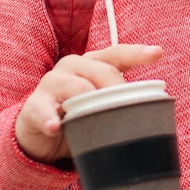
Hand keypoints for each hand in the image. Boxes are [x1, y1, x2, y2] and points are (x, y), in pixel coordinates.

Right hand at [15, 44, 163, 163]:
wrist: (41, 136)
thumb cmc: (79, 114)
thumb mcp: (102, 106)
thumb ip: (121, 103)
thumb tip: (154, 112)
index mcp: (92, 64)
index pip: (116, 54)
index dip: (136, 53)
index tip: (157, 53)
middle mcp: (72, 67)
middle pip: (100, 70)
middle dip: (117, 86)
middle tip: (129, 106)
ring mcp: (51, 84)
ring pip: (75, 86)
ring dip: (89, 101)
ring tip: (96, 114)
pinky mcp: (33, 105)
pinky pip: (42, 110)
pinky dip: (49, 118)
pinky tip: (55, 127)